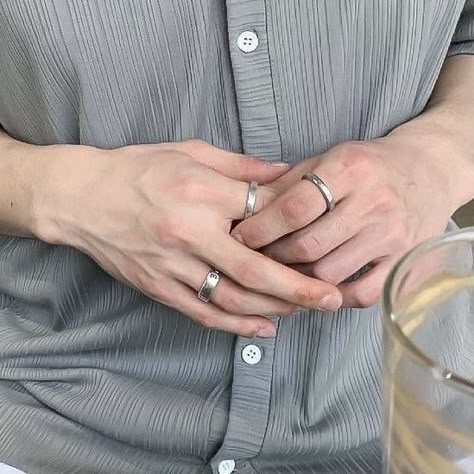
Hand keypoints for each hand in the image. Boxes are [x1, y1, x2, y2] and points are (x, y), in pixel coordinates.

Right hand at [38, 140, 341, 336]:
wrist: (81, 196)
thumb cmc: (137, 169)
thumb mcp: (191, 152)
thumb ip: (241, 166)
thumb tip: (286, 174)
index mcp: (201, 193)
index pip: (262, 216)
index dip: (296, 229)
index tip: (324, 240)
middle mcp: (190, 233)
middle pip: (256, 269)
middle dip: (300, 288)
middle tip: (334, 298)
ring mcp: (173, 265)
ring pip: (233, 298)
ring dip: (274, 309)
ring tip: (305, 312)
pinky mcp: (159, 287)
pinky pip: (203, 313)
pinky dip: (236, 326)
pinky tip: (264, 329)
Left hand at [232, 133, 455, 307]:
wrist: (429, 171)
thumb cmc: (369, 165)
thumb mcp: (329, 159)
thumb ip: (288, 183)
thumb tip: (245, 208)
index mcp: (348, 169)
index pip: (294, 208)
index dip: (260, 229)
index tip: (239, 239)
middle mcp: (373, 203)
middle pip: (308, 246)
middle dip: (273, 258)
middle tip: (256, 259)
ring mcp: (392, 235)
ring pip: (328, 274)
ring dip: (297, 279)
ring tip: (282, 273)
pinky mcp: (404, 261)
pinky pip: (362, 294)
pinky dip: (333, 297)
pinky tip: (318, 288)